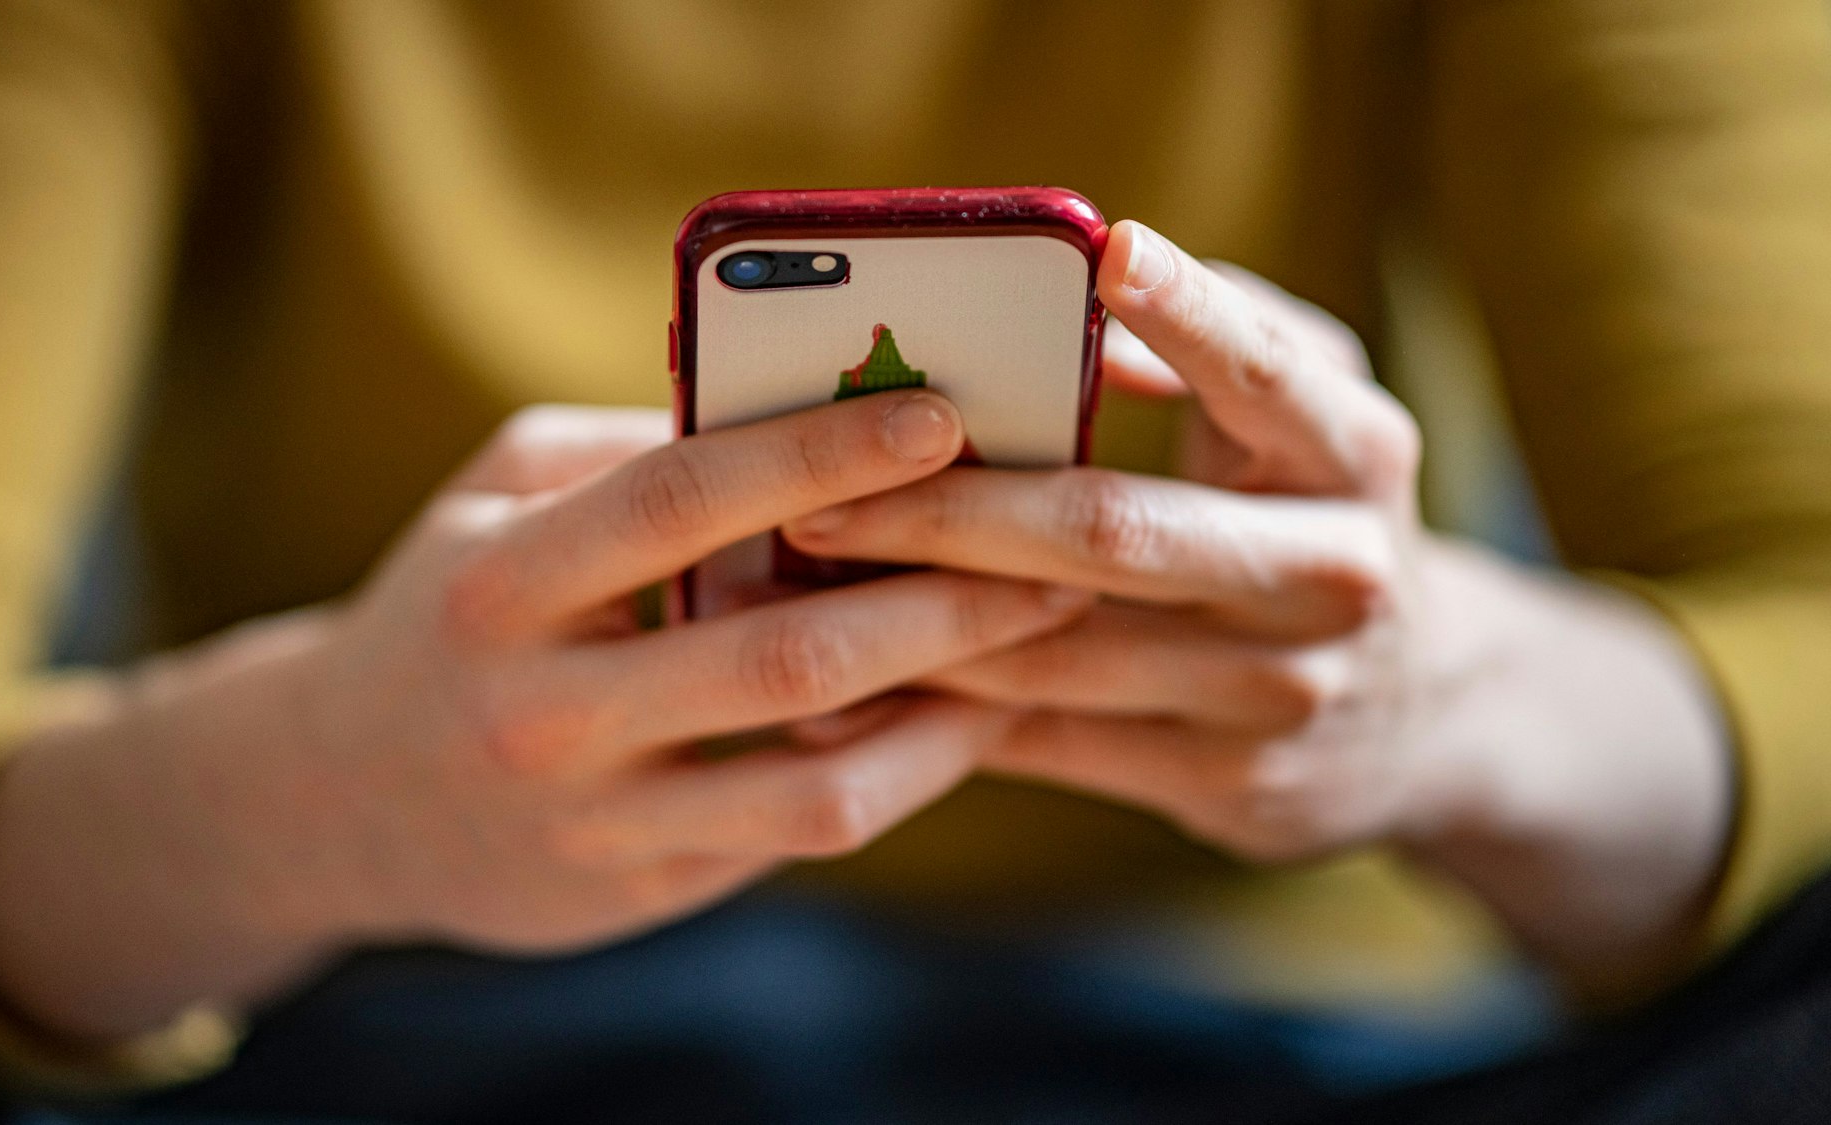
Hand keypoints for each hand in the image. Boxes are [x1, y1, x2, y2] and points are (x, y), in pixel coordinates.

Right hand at [0, 396, 1088, 1038]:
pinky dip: (896, 772)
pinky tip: (957, 714)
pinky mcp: (637, 891)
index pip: (679, 500)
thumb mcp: (497, 498)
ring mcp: (592, 821)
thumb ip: (630, 451)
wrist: (333, 798)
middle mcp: (541, 711)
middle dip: (940, 599)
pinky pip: (798, 833)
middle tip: (1054, 552)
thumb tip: (800, 406)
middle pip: (780, 657)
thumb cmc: (450, 608)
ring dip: (948, 711)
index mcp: (502, 584)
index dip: (819, 453)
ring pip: (814, 781)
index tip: (941, 417)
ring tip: (1032, 643)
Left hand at [783, 222, 1730, 992]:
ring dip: (918, 619)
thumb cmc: (1313, 518)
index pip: (1266, 375)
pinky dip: (947, 713)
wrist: (1427, 717)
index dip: (1189, 312)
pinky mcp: (1234, 786)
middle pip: (1115, 534)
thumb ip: (1217, 346)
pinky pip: (1055, 745)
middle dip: (949, 512)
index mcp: (1357, 457)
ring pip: (1062, 654)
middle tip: (819, 498)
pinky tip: (856, 683)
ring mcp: (1283, 694)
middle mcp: (1335, 575)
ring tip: (802, 586)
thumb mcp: (1308, 422)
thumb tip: (1081, 294)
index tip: (1106, 248)